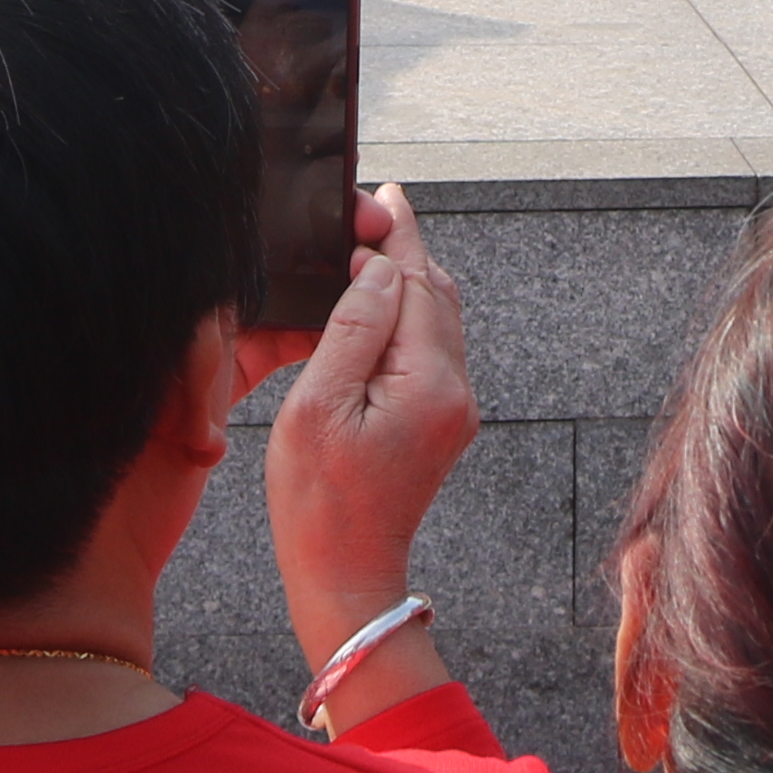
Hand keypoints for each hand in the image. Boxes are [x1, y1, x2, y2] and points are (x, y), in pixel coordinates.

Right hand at [264, 181, 476, 705]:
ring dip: (405, 283)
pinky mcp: (443, 423)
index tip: (383, 194)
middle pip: (434, 294)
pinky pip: (429, 350)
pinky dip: (405, 318)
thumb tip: (378, 270)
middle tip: (368, 211)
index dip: (396, 235)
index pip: (415, 282)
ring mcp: (455, 409)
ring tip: (368, 250)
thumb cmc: (318, 503)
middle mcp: (456, 391)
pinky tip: (375, 308)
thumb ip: (350, 331)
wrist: (347, 578)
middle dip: (403, 251)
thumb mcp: (316, 408)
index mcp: (428, 382)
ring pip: (435, 320)